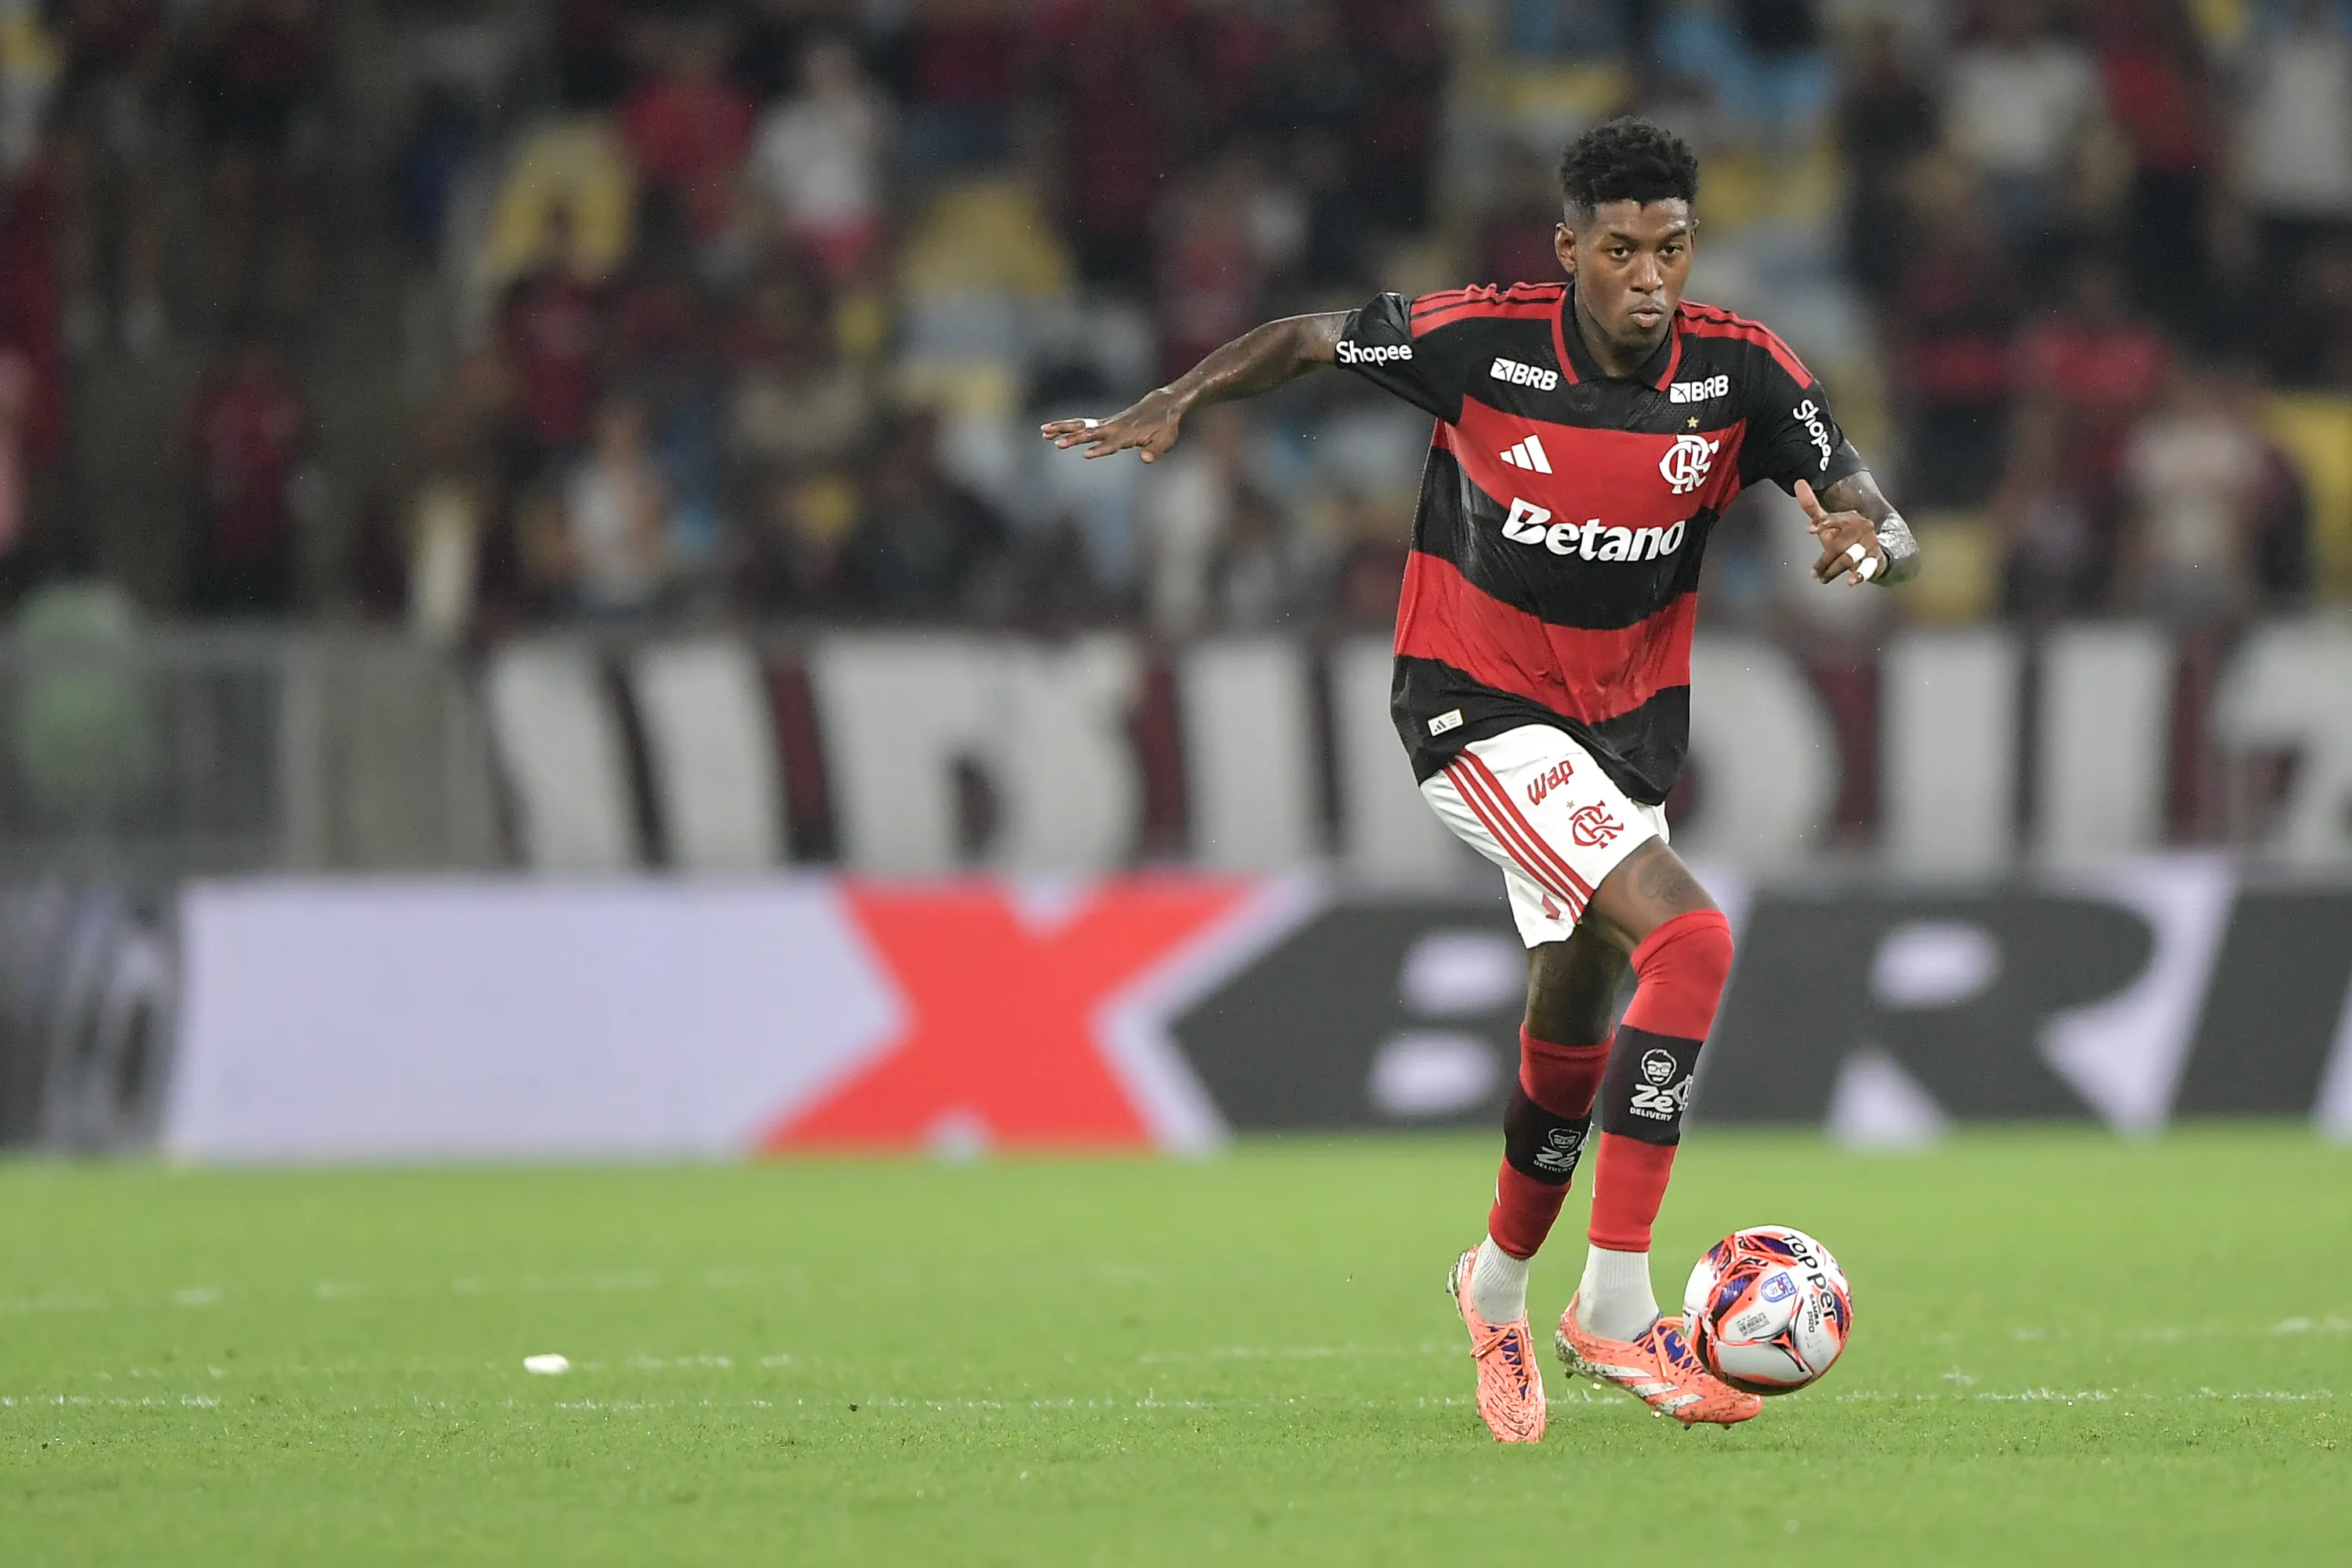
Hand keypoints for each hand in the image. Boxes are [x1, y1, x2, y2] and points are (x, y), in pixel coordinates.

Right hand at [1040, 389, 1184, 462]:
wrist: (1162, 405)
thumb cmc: (1166, 426)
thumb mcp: (1166, 440)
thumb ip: (1156, 450)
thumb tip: (1145, 459)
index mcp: (1128, 435)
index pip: (1111, 444)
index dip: (1100, 449)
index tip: (1086, 454)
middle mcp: (1114, 428)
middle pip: (1090, 434)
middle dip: (1074, 439)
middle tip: (1058, 444)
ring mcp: (1107, 424)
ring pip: (1081, 427)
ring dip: (1062, 429)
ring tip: (1043, 432)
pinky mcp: (1104, 424)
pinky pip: (1081, 425)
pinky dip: (1066, 427)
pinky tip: (1050, 431)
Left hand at [1797, 479, 1882, 584]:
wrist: (1876, 548)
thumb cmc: (1846, 536)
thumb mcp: (1828, 523)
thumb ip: (1812, 507)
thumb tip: (1798, 482)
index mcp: (1849, 517)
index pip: (1835, 519)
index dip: (1823, 524)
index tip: (1809, 530)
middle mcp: (1862, 527)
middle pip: (1837, 545)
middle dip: (1823, 561)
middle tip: (1813, 573)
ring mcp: (1870, 542)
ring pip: (1848, 557)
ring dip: (1833, 570)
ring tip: (1823, 579)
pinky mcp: (1877, 557)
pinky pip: (1869, 566)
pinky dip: (1860, 574)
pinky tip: (1852, 581)